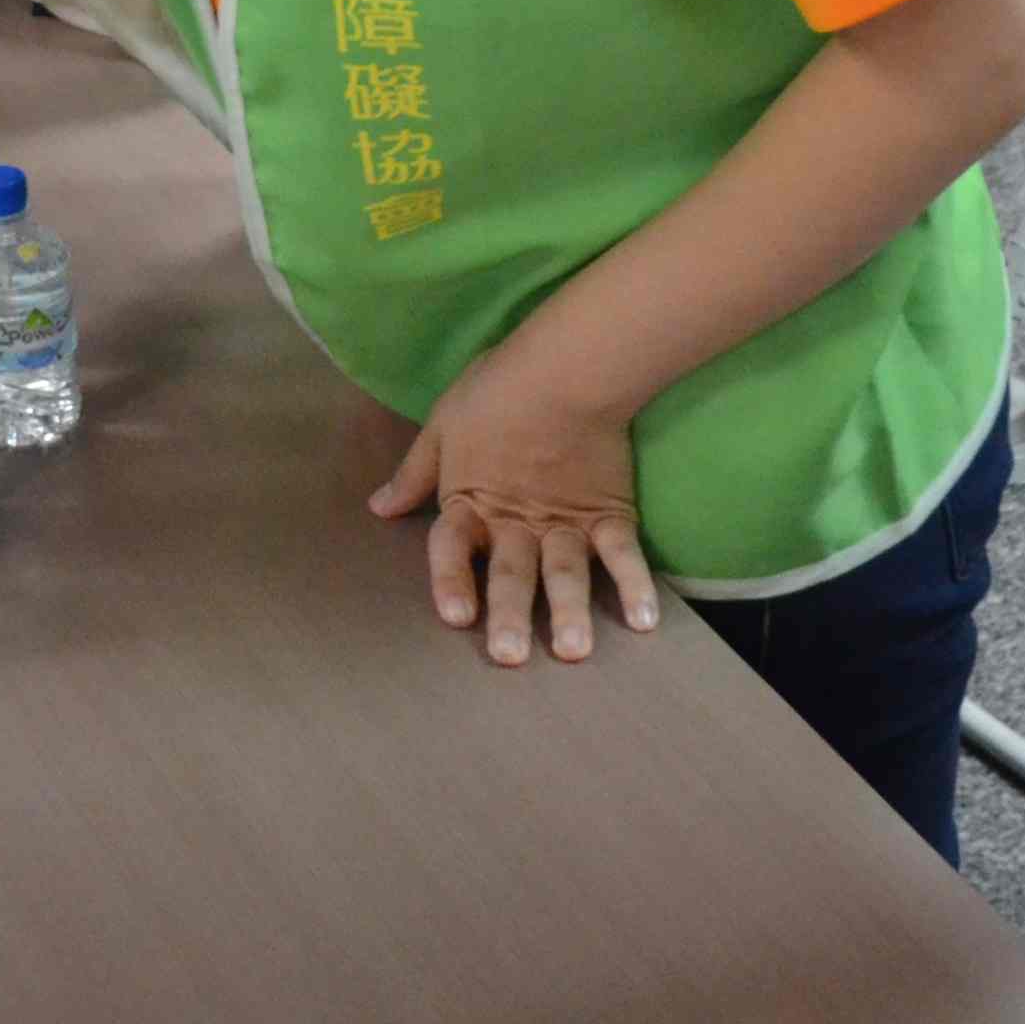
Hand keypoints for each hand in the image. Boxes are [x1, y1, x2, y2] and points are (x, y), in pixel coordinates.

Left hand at [369, 353, 661, 668]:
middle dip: (508, 616)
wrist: (563, 366)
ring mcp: (564, 521)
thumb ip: (415, 475)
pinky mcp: (608, 512)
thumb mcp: (442, 427)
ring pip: (565, 572)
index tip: (456, 617)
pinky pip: (622, 553)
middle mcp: (515, 521)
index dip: (451, 581)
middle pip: (509, 573)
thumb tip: (379, 508)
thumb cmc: (495, 391)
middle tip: (510, 656)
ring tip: (574, 651)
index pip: (451, 548)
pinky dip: (635, 585)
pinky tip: (645, 622)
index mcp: (470, 501)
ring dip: (569, 612)